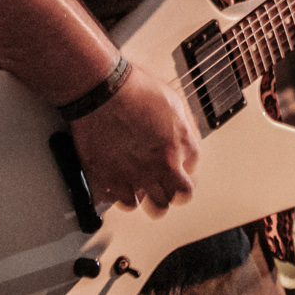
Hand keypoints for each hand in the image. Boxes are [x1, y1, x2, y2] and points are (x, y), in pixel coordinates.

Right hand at [69, 64, 201, 215]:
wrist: (101, 91)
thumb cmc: (133, 88)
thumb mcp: (172, 101)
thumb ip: (182, 127)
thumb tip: (184, 140)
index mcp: (181, 143)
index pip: (193, 166)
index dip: (183, 165)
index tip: (176, 163)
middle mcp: (162, 164)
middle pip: (180, 194)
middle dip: (174, 188)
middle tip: (166, 182)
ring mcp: (138, 175)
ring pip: (157, 206)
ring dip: (154, 198)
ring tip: (147, 188)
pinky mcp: (113, 180)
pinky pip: (128, 203)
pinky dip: (128, 196)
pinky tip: (126, 185)